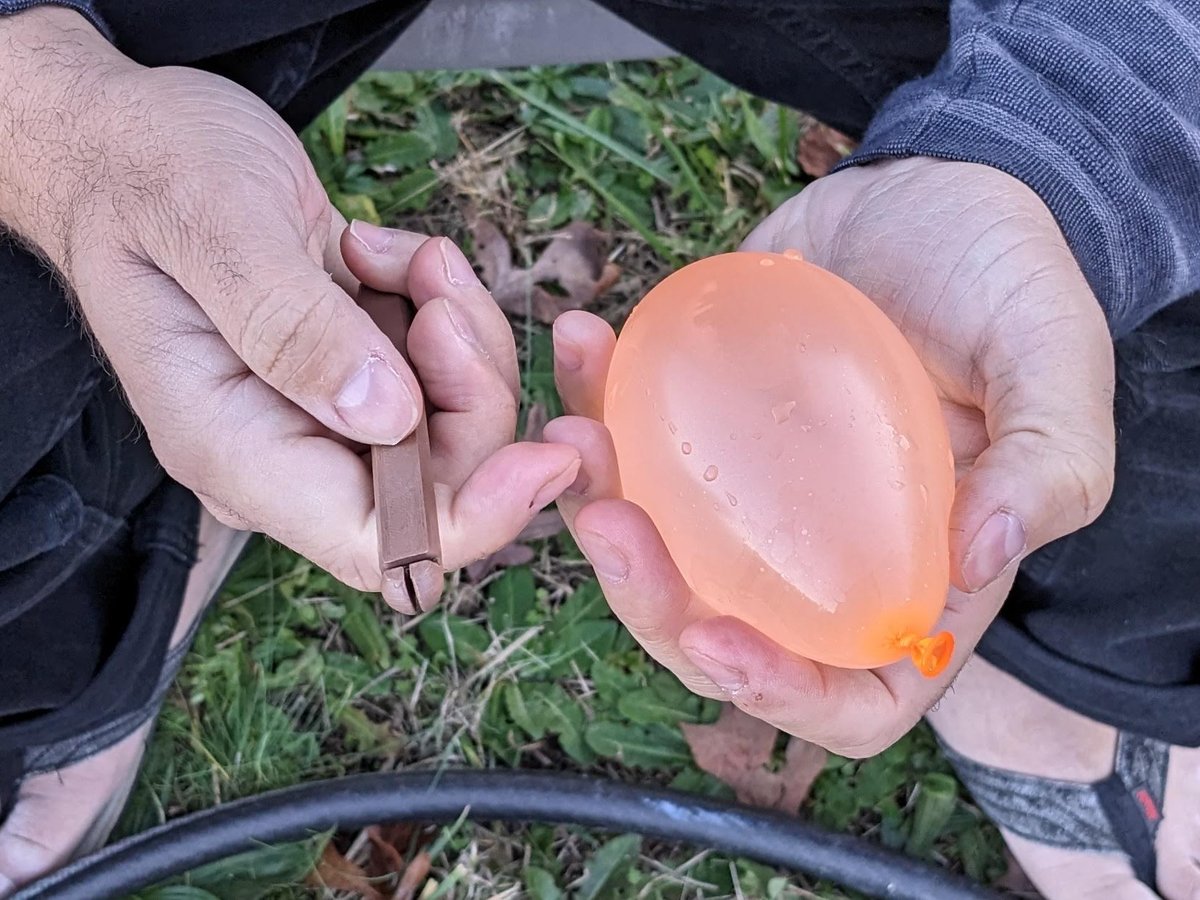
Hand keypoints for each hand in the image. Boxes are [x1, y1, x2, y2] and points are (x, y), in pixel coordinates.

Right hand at [0, 10, 578, 608]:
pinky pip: (446, 372)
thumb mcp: (216, 227)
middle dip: (472, 388)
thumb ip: (292, 328)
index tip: (549, 453)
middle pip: (441, 483)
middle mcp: (286, 454)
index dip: (476, 517)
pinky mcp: (359, 375)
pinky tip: (388, 253)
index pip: (375, 543)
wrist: (134, 144)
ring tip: (404, 255)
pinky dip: (446, 308)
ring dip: (461, 335)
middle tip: (435, 290)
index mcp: (234, 448)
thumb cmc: (149, 173)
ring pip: (457, 422)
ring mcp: (326, 417)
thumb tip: (387, 417)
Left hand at [548, 158, 1115, 755]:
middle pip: (719, 633)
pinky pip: (634, 446)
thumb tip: (980, 558)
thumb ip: (1046, 463)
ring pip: (658, 551)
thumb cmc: (1005, 276)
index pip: (850, 697)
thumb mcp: (1053, 359)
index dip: (781, 696)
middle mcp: (820, 553)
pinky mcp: (702, 425)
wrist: (933, 188)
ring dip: (599, 511)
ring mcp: (751, 493)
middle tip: (606, 519)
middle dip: (650, 602)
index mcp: (913, 575)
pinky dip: (595, 405)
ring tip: (573, 430)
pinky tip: (585, 344)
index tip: (716, 639)